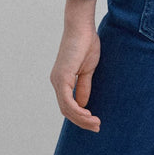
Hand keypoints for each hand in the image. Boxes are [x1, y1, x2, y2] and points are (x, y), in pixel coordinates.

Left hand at [51, 0, 101, 130]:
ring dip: (81, 119)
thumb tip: (83, 105)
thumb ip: (84, 87)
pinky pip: (68, 101)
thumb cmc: (86, 43)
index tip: (94, 122)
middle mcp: (56, 82)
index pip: (69, 105)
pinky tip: (88, 114)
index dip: (81, 116)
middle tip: (96, 127)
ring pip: (67, 109)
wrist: (81, 27)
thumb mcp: (87, 70)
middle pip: (66, 110)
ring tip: (96, 123)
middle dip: (82, 121)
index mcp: (62, 80)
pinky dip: (78, 111)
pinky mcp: (62, 78)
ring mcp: (57, 80)